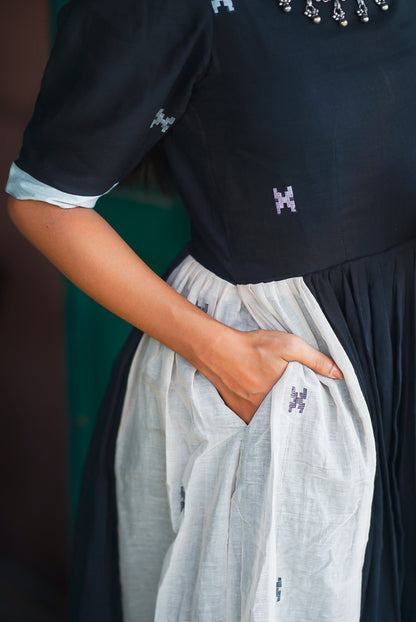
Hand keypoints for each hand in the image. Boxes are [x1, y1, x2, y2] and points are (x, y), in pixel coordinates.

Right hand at [201, 328, 343, 424]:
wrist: (218, 350)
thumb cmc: (254, 347)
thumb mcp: (289, 346)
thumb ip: (316, 360)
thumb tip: (340, 374)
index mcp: (284, 397)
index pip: (305, 411)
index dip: (312, 410)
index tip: (318, 409)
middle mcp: (267, 410)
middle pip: (288, 418)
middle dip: (296, 416)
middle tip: (303, 411)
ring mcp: (251, 413)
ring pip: (271, 421)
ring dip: (279, 417)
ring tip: (286, 410)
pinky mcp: (238, 412)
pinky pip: (254, 421)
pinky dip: (262, 417)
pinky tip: (265, 407)